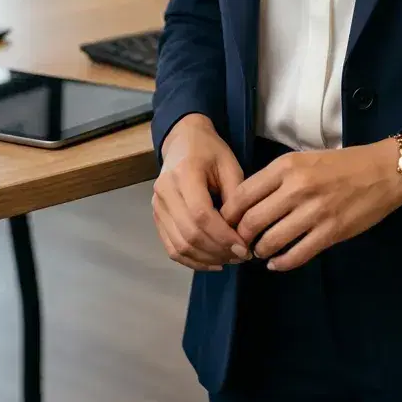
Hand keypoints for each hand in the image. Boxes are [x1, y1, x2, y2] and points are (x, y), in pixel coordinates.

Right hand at [152, 114, 254, 271]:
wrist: (183, 140)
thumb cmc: (210, 150)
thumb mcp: (230, 165)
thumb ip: (236, 197)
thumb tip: (241, 233)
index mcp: (184, 173)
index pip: (201, 215)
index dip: (223, 236)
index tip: (244, 247)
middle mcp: (165, 192)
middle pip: (189, 234)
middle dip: (217, 251)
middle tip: (240, 256)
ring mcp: (157, 206)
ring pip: (179, 246)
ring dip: (206, 259)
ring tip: (229, 259)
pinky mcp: (157, 217)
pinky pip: (171, 247)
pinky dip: (192, 260)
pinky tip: (212, 261)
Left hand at [218, 139, 401, 271]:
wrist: (383, 171)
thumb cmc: (341, 164)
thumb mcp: (303, 159)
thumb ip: (276, 179)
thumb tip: (247, 205)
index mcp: (286, 166)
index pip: (242, 195)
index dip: (229, 215)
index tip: (227, 225)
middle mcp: (296, 188)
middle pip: (251, 222)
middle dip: (241, 238)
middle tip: (242, 244)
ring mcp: (314, 212)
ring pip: (271, 241)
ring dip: (261, 252)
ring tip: (262, 252)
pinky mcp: (330, 232)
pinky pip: (296, 255)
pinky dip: (282, 263)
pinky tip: (278, 263)